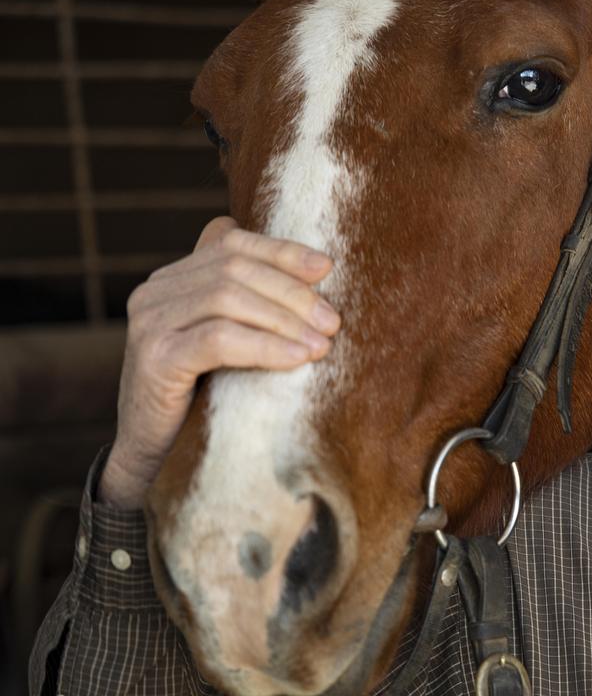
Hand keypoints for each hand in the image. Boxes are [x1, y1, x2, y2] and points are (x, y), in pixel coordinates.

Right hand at [99, 217, 340, 508]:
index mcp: (174, 278)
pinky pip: (219, 339)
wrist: (154, 457)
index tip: (327, 267)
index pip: (232, 243)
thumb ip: (253, 305)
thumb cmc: (205, 396)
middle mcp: (154, 292)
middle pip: (234, 268)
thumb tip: (318, 270)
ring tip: (322, 344)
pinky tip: (296, 359)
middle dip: (291, 292)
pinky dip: (264, 346)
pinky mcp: (154, 358)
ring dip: (284, 320)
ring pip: (227, 299)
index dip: (282, 251)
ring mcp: (149, 323)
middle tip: (332, 321)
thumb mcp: (230, 341)